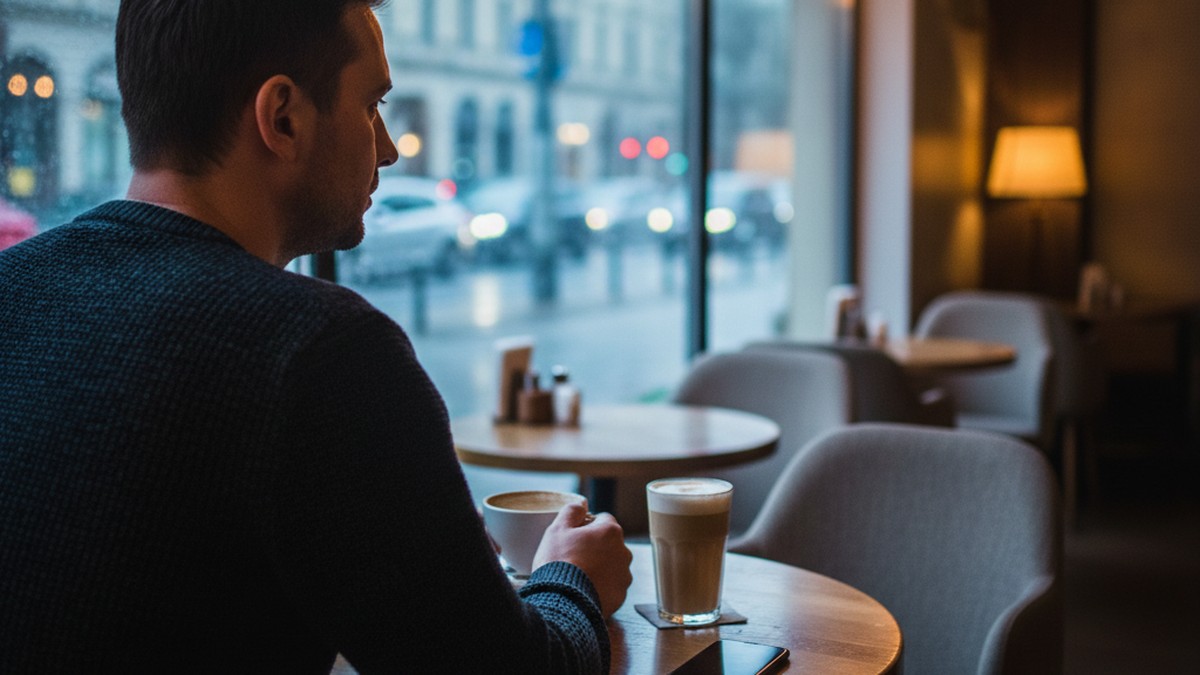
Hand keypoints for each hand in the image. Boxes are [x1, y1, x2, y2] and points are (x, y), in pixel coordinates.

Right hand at [532, 501, 631, 617]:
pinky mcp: (620, 596)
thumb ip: (571, 511)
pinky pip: (611, 586)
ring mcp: (623, 575)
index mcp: (610, 531)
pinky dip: (601, 586)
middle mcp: (623, 552)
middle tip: (573, 557)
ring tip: (578, 576)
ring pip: (611, 565)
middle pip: (609, 543)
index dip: (586, 526)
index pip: (602, 520)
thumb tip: (581, 505)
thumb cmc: (558, 563)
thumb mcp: (557, 529)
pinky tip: (584, 589)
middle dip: (595, 547)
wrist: (562, 601)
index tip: (574, 536)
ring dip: (600, 567)